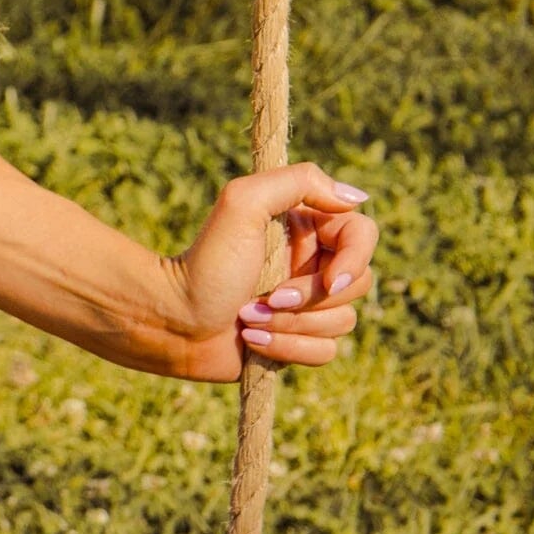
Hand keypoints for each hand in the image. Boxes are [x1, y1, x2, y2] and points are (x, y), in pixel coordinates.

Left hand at [167, 164, 376, 380]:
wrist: (171, 319)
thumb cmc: (205, 261)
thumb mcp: (243, 203)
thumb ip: (299, 182)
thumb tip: (355, 198)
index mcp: (306, 227)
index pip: (363, 235)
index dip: (354, 261)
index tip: (330, 279)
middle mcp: (312, 263)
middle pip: (358, 284)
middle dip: (311, 298)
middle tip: (269, 297)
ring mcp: (307, 304)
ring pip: (342, 321)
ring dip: (294, 324)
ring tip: (248, 318)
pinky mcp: (299, 339)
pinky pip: (325, 351)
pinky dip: (288, 349)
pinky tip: (251, 340)